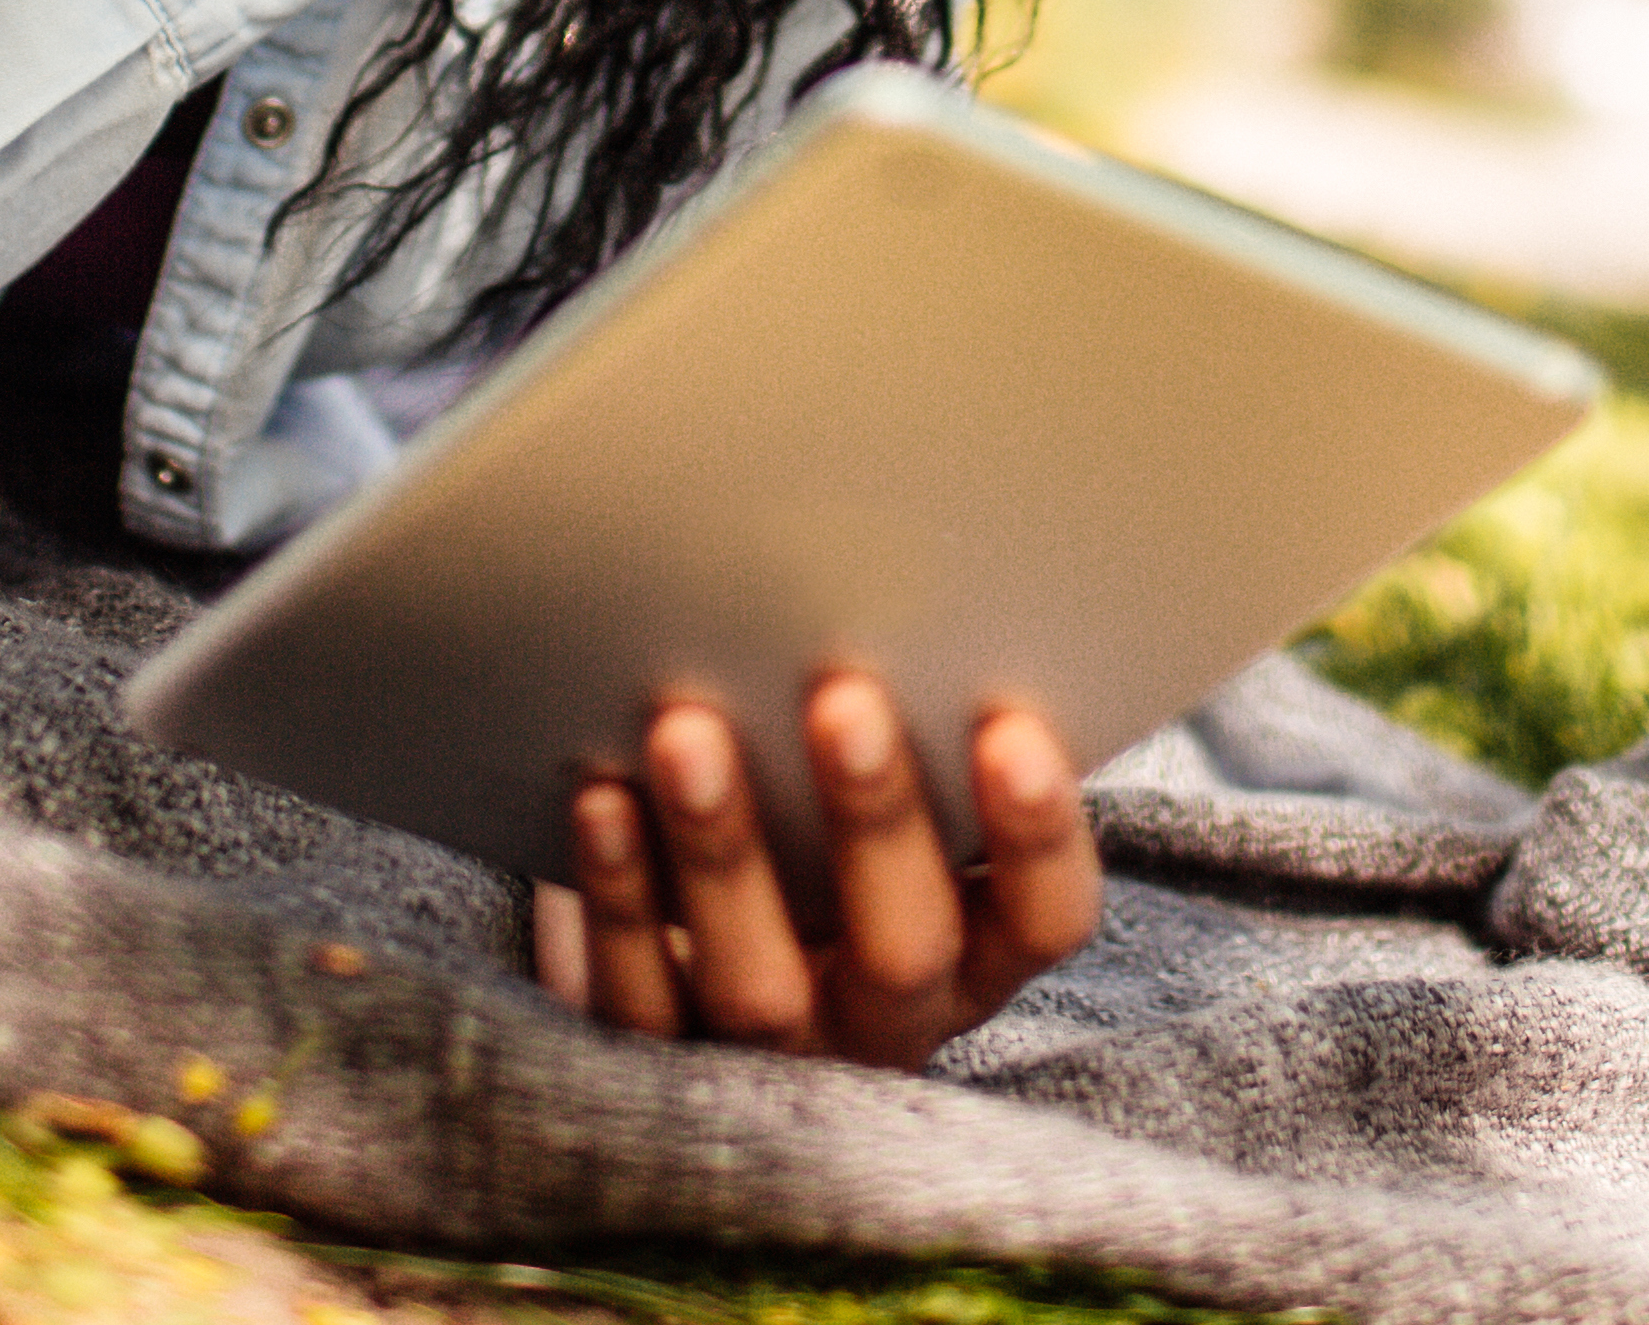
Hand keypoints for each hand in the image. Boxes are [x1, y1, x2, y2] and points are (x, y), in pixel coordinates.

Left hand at [528, 672, 1101, 1069]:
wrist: (694, 985)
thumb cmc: (823, 849)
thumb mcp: (898, 817)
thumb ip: (913, 741)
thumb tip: (891, 586)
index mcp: (980, 951)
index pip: (1046, 915)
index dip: (1038, 835)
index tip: (1011, 728)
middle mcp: (890, 1018)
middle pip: (905, 946)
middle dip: (874, 819)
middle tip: (843, 698)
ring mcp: (774, 1055)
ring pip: (760, 980)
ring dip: (725, 849)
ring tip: (687, 731)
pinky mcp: (661, 1061)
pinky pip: (638, 994)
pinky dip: (619, 894)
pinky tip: (602, 797)